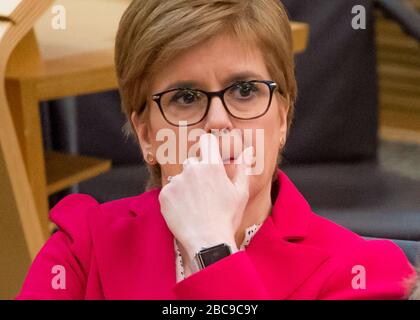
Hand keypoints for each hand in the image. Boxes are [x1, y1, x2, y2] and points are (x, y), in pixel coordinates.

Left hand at [158, 133, 253, 261]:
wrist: (207, 242)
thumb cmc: (227, 217)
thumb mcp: (240, 192)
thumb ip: (243, 167)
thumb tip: (248, 149)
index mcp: (212, 165)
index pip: (207, 141)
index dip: (209, 147)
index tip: (210, 156)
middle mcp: (192, 169)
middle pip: (192, 162)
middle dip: (197, 173)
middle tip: (205, 194)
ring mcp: (176, 181)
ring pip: (180, 177)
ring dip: (185, 186)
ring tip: (195, 206)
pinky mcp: (164, 195)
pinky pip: (169, 191)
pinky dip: (175, 199)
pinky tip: (185, 212)